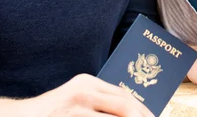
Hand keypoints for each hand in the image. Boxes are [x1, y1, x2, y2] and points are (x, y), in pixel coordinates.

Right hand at [23, 74, 153, 116]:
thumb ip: (98, 103)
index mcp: (88, 82)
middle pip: (124, 105)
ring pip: (114, 116)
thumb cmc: (54, 113)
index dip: (142, 109)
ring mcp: (75, 105)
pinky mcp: (69, 116)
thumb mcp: (77, 101)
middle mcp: (83, 90)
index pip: (123, 94)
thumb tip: (130, 111)